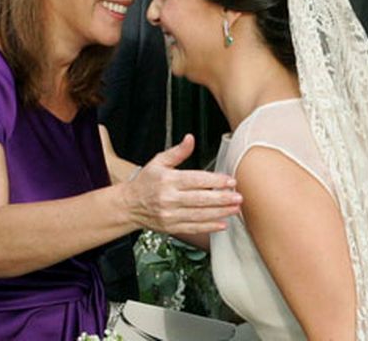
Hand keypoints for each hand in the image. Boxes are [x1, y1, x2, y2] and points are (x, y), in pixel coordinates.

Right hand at [124, 134, 240, 233]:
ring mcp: (170, 214)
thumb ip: (177, 152)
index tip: (230, 181)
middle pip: (200, 199)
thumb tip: (190, 139)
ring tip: (235, 209)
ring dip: (220, 213)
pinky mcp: (171, 227)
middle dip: (222, 199)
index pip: (196, 180)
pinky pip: (193, 228)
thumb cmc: (145, 182)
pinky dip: (209, 227)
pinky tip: (222, 223)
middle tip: (238, 197)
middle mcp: (169, 198)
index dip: (215, 181)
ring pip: (199, 215)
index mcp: (168, 180)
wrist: (129, 205)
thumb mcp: (158, 162)